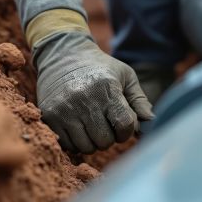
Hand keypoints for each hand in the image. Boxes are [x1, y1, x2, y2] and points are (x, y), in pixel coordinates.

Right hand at [35, 30, 153, 153]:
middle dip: (109, 136)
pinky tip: (77, 125)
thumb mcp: (125, 76)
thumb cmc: (100, 68)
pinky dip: (76, 141)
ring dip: (92, 141)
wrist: (63, 55)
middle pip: (105, 140)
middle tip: (105, 123)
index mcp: (107, 88)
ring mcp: (64, 109)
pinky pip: (68, 145)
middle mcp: (85, 99)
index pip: (124, 125)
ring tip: (91, 124)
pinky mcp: (49, 116)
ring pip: (86, 147)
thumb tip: (151, 123)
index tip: (122, 123)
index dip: (126, 130)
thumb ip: (140, 100)